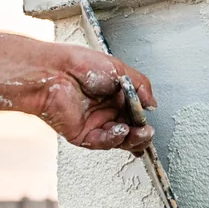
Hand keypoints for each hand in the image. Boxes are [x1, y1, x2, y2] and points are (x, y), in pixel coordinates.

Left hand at [36, 42, 156, 153]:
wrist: (56, 71)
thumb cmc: (81, 64)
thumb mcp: (120, 70)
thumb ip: (141, 86)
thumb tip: (152, 104)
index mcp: (115, 97)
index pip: (135, 116)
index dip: (143, 122)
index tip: (149, 120)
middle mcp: (105, 112)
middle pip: (130, 132)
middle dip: (141, 135)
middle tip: (147, 131)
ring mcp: (94, 125)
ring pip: (119, 140)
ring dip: (132, 139)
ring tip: (140, 132)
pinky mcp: (82, 135)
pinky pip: (103, 143)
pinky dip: (115, 138)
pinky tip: (121, 130)